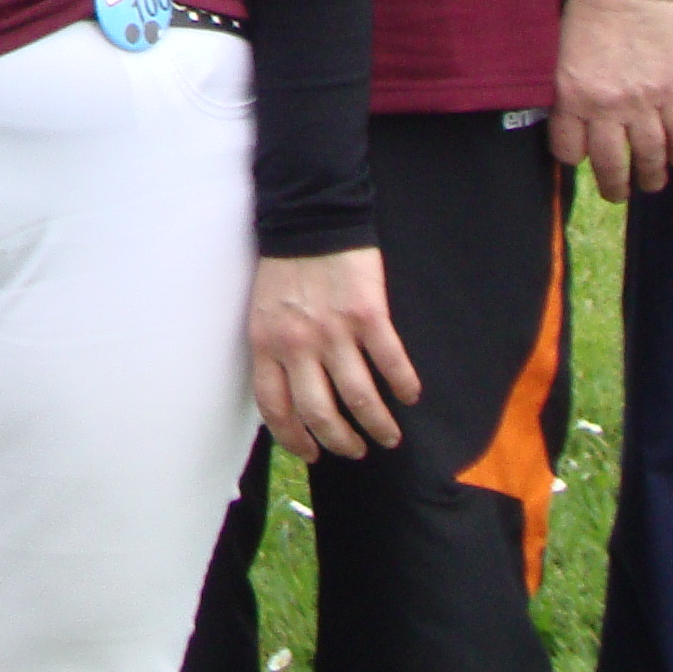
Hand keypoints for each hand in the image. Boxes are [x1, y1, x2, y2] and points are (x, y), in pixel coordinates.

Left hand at [251, 246, 419, 461]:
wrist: (309, 218)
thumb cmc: (285, 268)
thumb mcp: (262, 313)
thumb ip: (274, 352)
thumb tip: (292, 398)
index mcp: (267, 344)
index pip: (276, 408)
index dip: (295, 439)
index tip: (313, 453)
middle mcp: (298, 344)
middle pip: (321, 413)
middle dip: (342, 442)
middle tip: (356, 450)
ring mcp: (334, 332)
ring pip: (359, 398)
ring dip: (377, 425)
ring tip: (389, 435)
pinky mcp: (368, 316)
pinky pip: (391, 363)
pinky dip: (404, 386)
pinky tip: (410, 394)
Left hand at [551, 0, 672, 197]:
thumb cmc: (586, 6)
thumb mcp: (559, 50)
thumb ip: (565, 85)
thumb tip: (569, 112)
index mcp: (571, 95)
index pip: (568, 148)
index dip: (573, 157)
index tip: (579, 158)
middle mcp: (606, 106)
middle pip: (610, 163)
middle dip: (614, 185)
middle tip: (617, 193)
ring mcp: (644, 101)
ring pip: (649, 155)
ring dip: (651, 176)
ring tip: (650, 185)